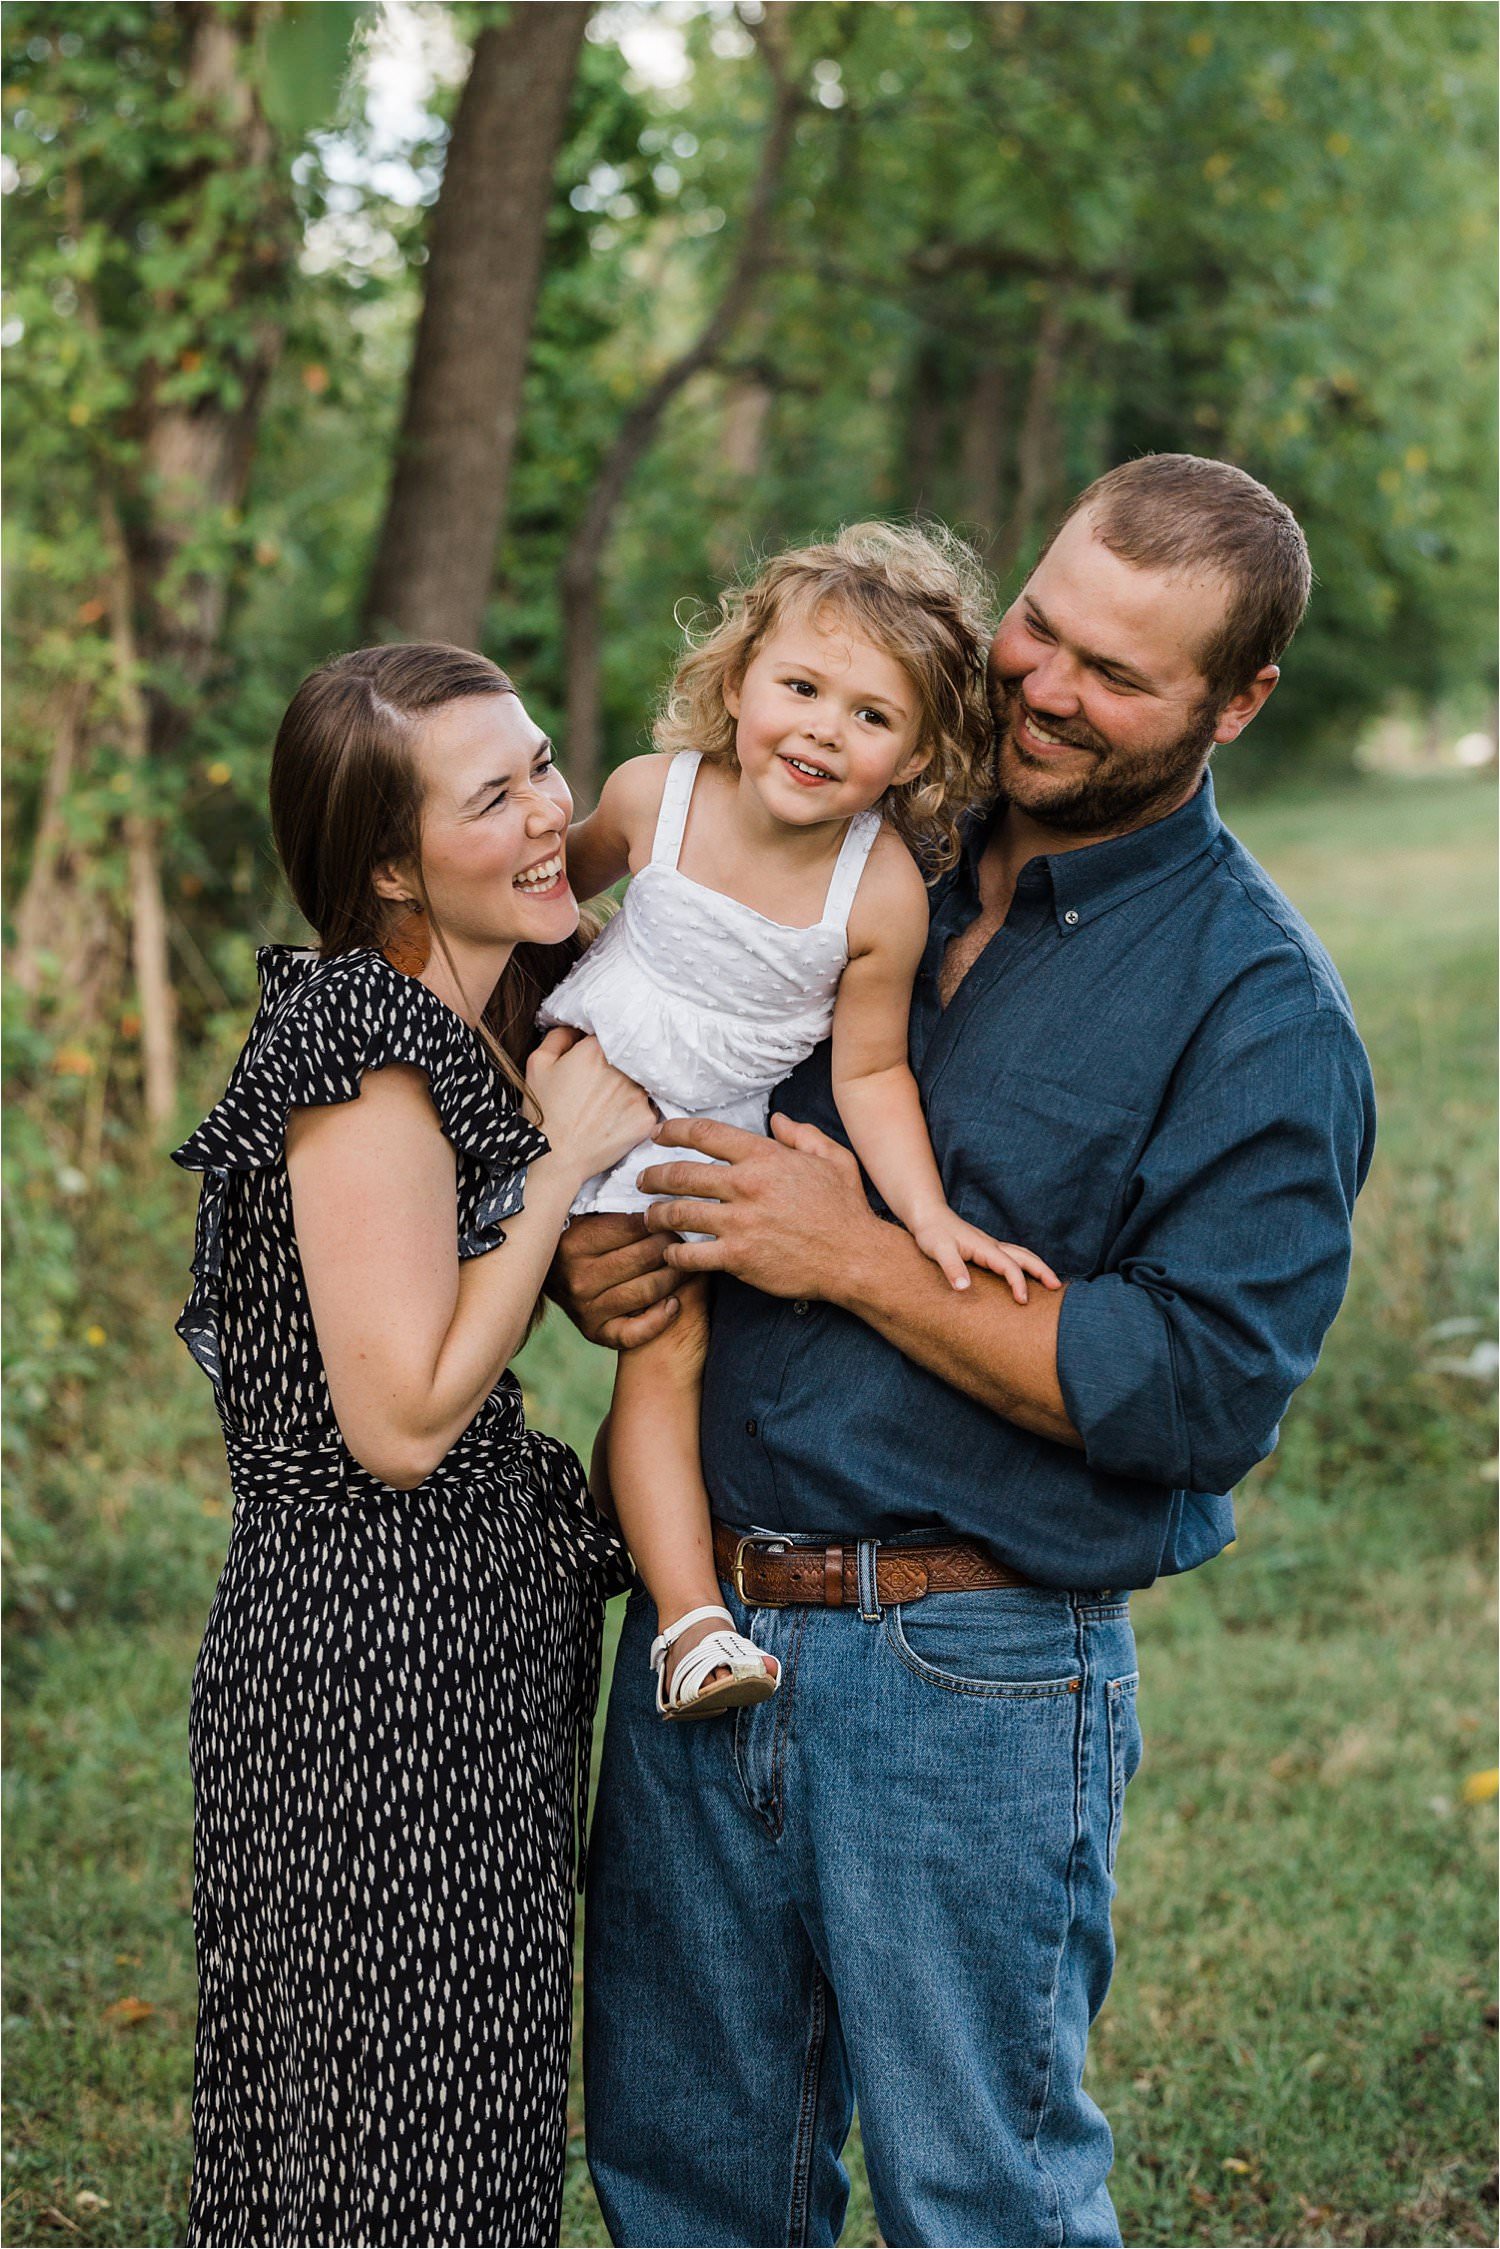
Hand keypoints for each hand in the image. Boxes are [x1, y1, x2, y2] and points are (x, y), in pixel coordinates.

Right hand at [526, 1027, 656, 1188]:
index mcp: (597, 1049)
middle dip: (616, 1063)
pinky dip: (634, 1108)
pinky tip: (616, 1117)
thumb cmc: (545, 1112)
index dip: (599, 1044)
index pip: (609, 1032)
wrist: (557, 1159)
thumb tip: (576, 1028)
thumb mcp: (537, 1064)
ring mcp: (639, 1094)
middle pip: (627, 1055)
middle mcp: (623, 1068)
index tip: (591, 1057)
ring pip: (639, 1079)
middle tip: (599, 1082)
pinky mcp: (647, 1119)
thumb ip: (558, 1036)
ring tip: (607, 1101)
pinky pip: (646, 1105)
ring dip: (628, 1085)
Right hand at [547, 1210, 680, 1348]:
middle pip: (643, 1257)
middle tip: (687, 1236)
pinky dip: (661, 1319)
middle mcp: (576, 1278)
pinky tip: (674, 1303)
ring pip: (647, 1290)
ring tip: (687, 1262)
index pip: (632, 1226)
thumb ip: (610, 1200)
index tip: (674, 1211)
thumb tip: (651, 1178)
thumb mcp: (583, 1213)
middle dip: (673, 1244)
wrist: (553, 1279)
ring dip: (676, 1276)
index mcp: (572, 1244)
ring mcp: (585, 1308)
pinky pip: (636, 1332)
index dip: (659, 1218)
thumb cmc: (580, 1237)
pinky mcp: (596, 1333)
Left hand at [637, 1111, 884, 1300]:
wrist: (856, 1257)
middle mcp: (746, 1186)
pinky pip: (690, 1255)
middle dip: (652, 1176)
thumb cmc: (846, 1209)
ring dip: (655, 1215)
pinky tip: (670, 1254)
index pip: (704, 1135)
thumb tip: (777, 1121)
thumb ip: (802, 1135)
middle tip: (641, 1180)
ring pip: (677, 1214)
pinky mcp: (737, 1258)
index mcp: (764, 1157)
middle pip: (680, 1175)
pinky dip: (673, 1255)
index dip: (673, 1131)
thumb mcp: (832, 1158)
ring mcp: (739, 1223)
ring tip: (648, 1217)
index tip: (658, 1135)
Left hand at [910, 1206, 1061, 1299]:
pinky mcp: (985, 1249)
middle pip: (1025, 1256)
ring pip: (1021, 1255)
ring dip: (1037, 1267)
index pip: (1009, 1266)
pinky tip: (1025, 1274)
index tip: (1023, 1301)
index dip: (1018, 1283)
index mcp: (985, 1247)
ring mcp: (990, 1246)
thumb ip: (951, 1267)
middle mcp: (992, 1246)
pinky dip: (1025, 1265)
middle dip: (1042, 1271)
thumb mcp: (938, 1250)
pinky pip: (1012, 1257)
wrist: (928, 1215)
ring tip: (1050, 1282)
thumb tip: (964, 1288)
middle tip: (1057, 1287)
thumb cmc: (932, 1232)